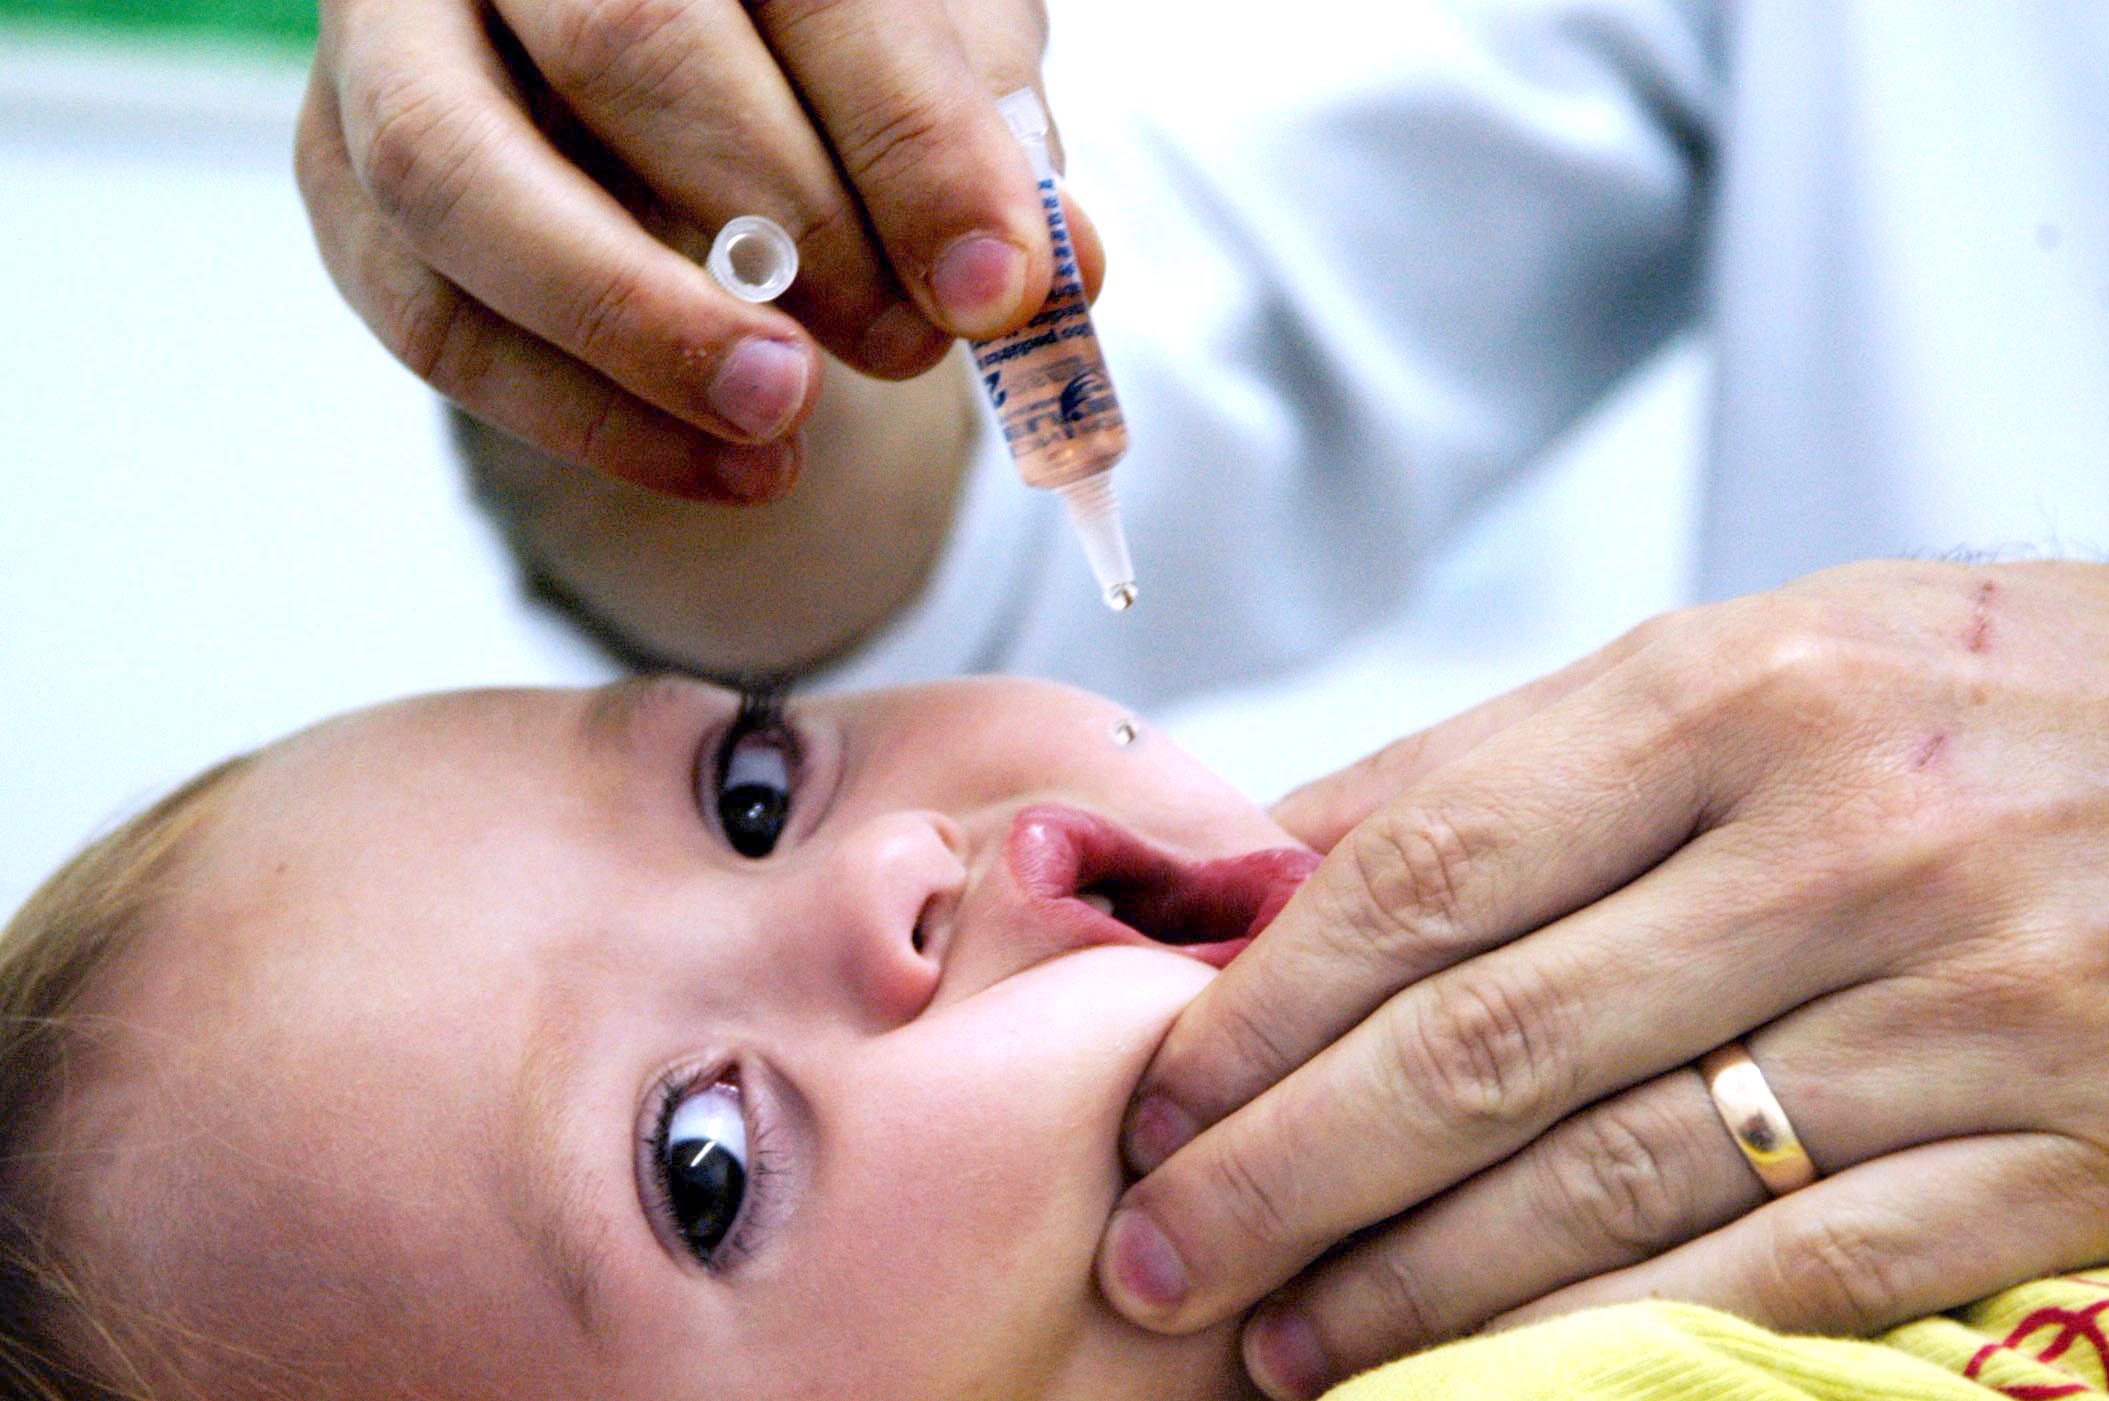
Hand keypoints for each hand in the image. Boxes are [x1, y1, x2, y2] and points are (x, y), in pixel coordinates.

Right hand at [295, 0, 1092, 499]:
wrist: (653, 70)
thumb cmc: (812, 53)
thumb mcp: (920, 66)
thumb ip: (980, 149)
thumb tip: (1056, 265)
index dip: (912, 141)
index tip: (997, 286)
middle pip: (628, 42)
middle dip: (790, 223)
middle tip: (904, 347)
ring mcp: (396, 37)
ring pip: (460, 178)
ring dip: (642, 329)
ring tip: (788, 423)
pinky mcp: (340, 168)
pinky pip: (425, 312)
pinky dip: (583, 418)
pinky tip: (728, 469)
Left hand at [1097, 559, 2108, 1398]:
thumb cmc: (1958, 702)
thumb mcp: (1743, 660)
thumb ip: (1504, 757)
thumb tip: (1268, 852)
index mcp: (1733, 694)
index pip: (1427, 872)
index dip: (1265, 1006)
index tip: (1156, 1095)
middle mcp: (1842, 846)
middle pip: (1487, 1039)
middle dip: (1289, 1168)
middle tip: (1162, 1254)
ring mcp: (1964, 1007)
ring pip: (1613, 1177)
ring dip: (1413, 1282)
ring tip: (1280, 1343)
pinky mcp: (2060, 1153)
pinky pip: (1790, 1276)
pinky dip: (1604, 1339)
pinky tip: (1475, 1376)